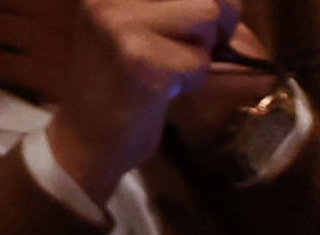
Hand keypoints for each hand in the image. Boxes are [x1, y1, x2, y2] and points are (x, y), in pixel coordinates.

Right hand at [37, 0, 238, 197]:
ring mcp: (120, 23)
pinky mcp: (139, 60)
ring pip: (207, 16)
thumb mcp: (143, 27)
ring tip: (167, 70)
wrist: (88, 137)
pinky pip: (199, 60)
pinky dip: (191, 80)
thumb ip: (182, 8)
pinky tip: (160, 90)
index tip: (197, 26)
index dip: (212, 4)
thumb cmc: (124, 83)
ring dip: (199, 52)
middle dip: (213, 25)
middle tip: (183, 53)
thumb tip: (231, 2)